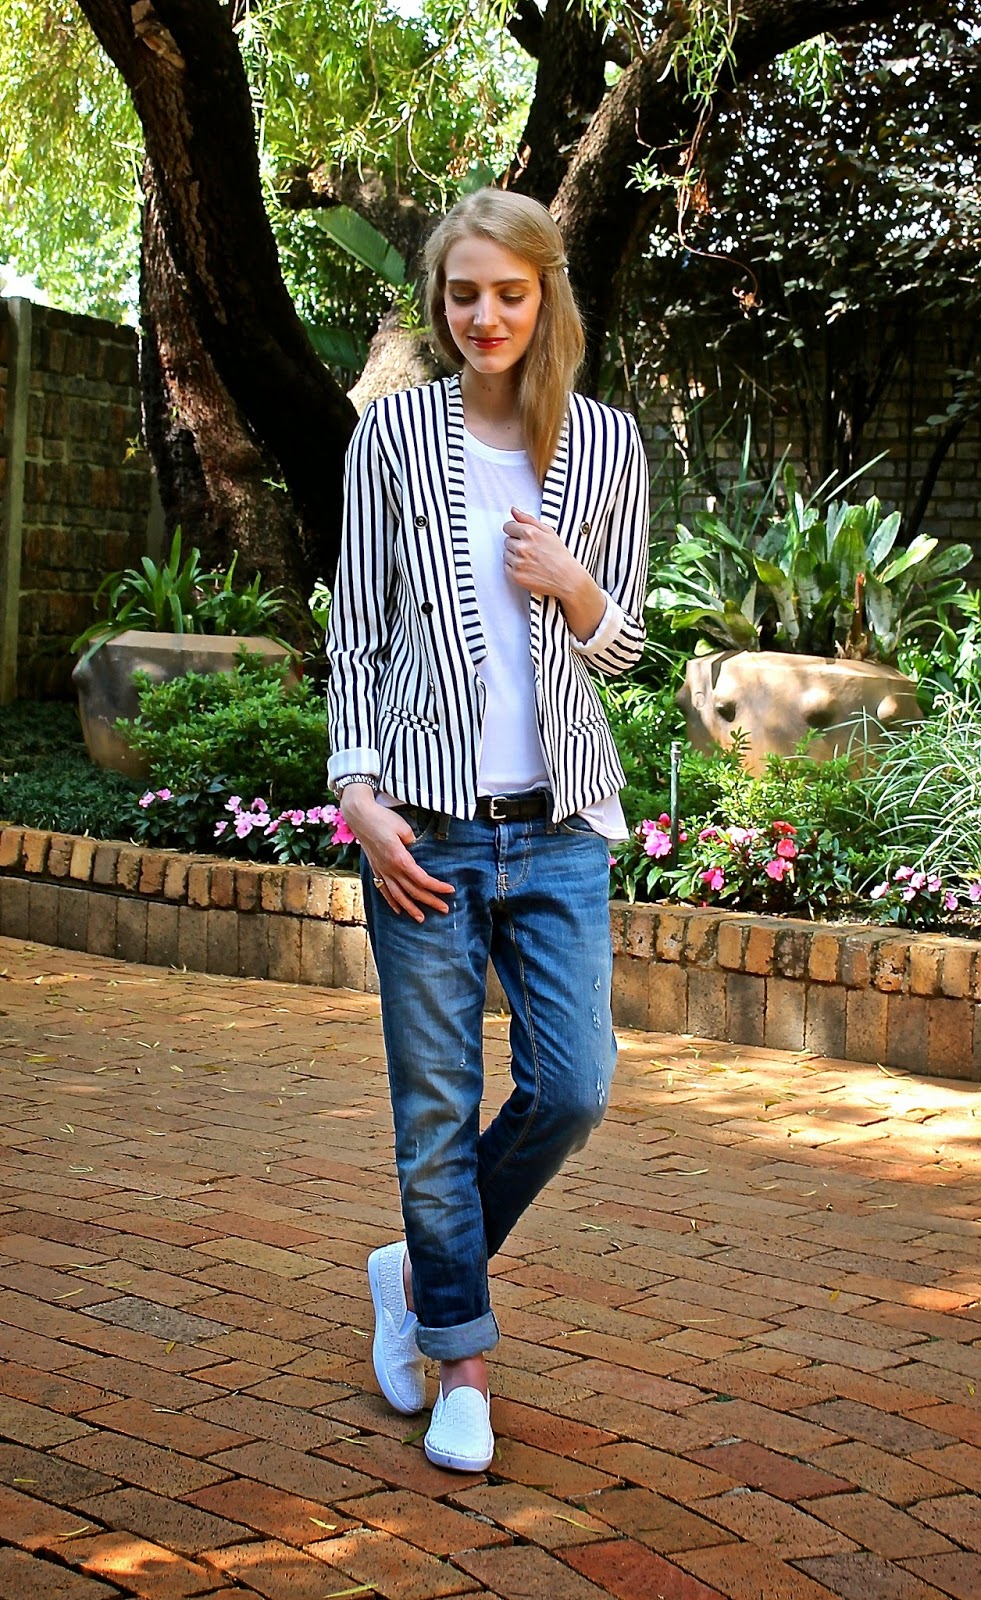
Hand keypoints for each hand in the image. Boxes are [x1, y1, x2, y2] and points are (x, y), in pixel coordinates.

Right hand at [340, 787, 454, 922]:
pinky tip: (398, 909)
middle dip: (430, 901)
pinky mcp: (375, 869)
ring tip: (421, 919)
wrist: (359, 816)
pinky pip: (383, 890)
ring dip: (410, 908)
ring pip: (397, 896)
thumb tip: (416, 851)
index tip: (450, 891)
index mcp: (400, 859)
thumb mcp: (404, 828)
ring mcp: (381, 871)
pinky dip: (391, 901)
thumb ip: (413, 843)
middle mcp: (390, 869)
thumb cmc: (382, 818)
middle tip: (444, 909)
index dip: (437, 887)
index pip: (422, 879)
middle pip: (413, 891)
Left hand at [503, 506, 606, 641]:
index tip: (521, 536)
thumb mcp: (548, 532)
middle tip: (530, 551)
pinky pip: (506, 567)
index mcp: (529, 533)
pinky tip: (527, 568)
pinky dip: (514, 568)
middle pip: (507, 541)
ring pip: (506, 554)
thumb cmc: (560, 556)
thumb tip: (513, 510)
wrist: (567, 579)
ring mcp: (518, 562)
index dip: (515, 531)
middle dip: (516, 544)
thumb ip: (528, 519)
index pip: (508, 527)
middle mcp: (522, 547)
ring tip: (530, 560)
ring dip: (514, 556)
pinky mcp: (515, 576)